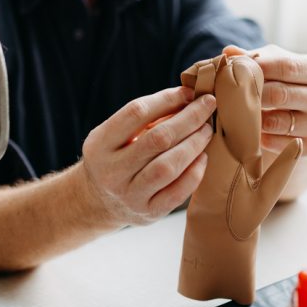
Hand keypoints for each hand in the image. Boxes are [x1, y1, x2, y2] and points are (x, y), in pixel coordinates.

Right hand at [80, 86, 215, 225]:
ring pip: (168, 166)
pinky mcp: (149, 213)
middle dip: (188, 118)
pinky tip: (202, 157)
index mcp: (100, 144)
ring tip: (206, 129)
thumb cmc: (116, 157)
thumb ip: (145, 118)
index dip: (166, 99)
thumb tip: (187, 98)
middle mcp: (112, 171)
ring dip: (194, 144)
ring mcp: (130, 195)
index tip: (188, 92)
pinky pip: (178, 193)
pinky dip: (194, 172)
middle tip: (208, 105)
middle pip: (157, 139)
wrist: (98, 203)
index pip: (136, 113)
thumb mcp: (116, 135)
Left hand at [224, 44, 306, 156]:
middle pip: (280, 95)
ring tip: (235, 109)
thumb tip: (229, 52)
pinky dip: (258, 136)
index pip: (286, 66)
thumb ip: (256, 56)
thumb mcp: (279, 61)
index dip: (257, 67)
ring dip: (251, 117)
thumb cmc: (292, 79)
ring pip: (276, 122)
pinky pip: (275, 142)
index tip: (233, 67)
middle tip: (228, 92)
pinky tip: (251, 127)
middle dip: (251, 93)